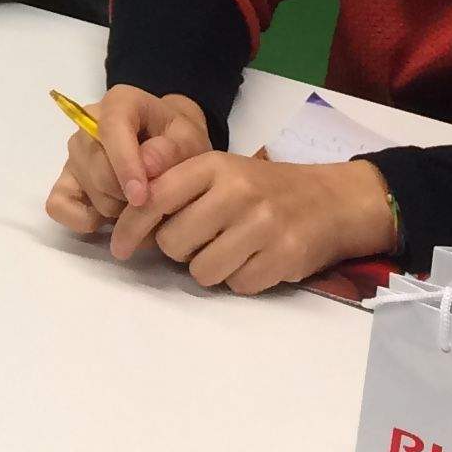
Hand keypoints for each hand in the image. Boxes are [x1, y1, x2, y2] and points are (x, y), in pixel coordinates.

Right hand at [44, 88, 212, 243]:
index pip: (112, 128)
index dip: (125, 164)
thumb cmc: (178, 141)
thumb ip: (173, 150)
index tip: (142, 197)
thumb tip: (146, 166)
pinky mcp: (65, 179)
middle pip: (99, 169)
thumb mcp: (190, 139)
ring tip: (141, 204)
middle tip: (156, 199)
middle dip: (129, 194)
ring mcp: (74, 153)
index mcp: (119, 103)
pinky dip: (81, 220)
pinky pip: (59, 205)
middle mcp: (87, 123)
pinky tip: (108, 220)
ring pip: (90, 192)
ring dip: (119, 209)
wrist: (169, 147)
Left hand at [117, 152, 397, 295]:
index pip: (155, 197)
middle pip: (173, 242)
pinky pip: (236, 285)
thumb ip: (178, 188)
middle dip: (177, 249)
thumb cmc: (262, 188)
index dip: (131, 226)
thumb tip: (129, 223)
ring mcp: (263, 225)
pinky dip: (239, 278)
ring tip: (228, 249)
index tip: (120, 246)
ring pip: (201, 270)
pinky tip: (253, 259)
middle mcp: (237, 192)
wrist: (330, 200)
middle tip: (197, 240)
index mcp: (215, 165)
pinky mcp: (283, 256)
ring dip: (208, 267)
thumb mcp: (221, 172)